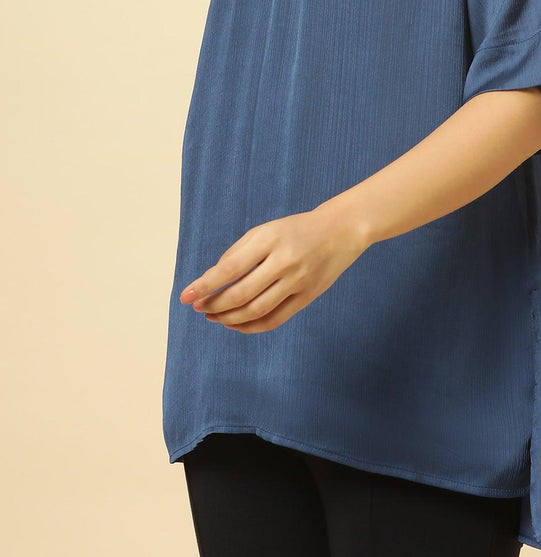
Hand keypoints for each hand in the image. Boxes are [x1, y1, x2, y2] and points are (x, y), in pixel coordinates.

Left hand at [179, 203, 367, 332]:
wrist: (340, 231)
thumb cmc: (296, 229)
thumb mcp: (266, 230)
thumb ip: (238, 252)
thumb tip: (212, 281)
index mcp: (269, 239)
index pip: (230, 268)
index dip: (204, 285)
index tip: (185, 296)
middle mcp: (284, 261)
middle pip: (241, 294)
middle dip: (214, 305)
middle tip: (198, 307)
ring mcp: (298, 282)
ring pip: (256, 311)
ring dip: (228, 318)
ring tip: (213, 316)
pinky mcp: (307, 297)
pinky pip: (274, 320)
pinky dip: (250, 326)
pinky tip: (235, 324)